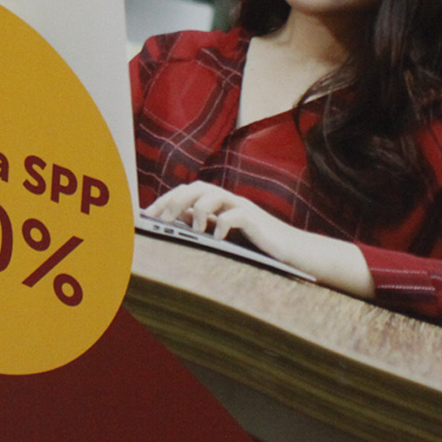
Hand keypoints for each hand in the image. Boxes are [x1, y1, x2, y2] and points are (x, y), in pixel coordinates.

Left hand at [144, 180, 373, 296]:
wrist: (294, 255)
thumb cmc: (257, 249)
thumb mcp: (225, 239)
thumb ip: (204, 229)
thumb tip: (174, 228)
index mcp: (218, 206)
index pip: (187, 192)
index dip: (165, 200)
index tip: (146, 215)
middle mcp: (229, 202)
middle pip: (197, 187)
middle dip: (176, 200)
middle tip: (162, 218)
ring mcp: (243, 208)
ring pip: (214, 194)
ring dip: (198, 209)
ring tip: (191, 228)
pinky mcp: (257, 221)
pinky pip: (237, 215)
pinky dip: (223, 224)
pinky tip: (216, 239)